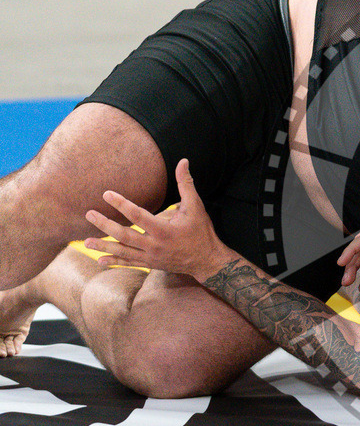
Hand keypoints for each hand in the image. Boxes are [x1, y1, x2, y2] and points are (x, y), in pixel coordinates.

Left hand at [83, 159, 234, 280]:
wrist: (208, 260)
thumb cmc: (201, 231)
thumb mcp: (196, 207)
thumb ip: (186, 184)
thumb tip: (183, 161)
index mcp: (164, 230)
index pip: (138, 215)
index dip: (121, 204)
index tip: (106, 194)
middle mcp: (155, 245)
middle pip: (124, 235)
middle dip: (105, 225)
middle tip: (89, 214)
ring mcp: (151, 257)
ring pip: (123, 251)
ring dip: (104, 246)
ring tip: (85, 242)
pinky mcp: (151, 264)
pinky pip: (129, 263)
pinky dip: (114, 262)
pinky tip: (100, 260)